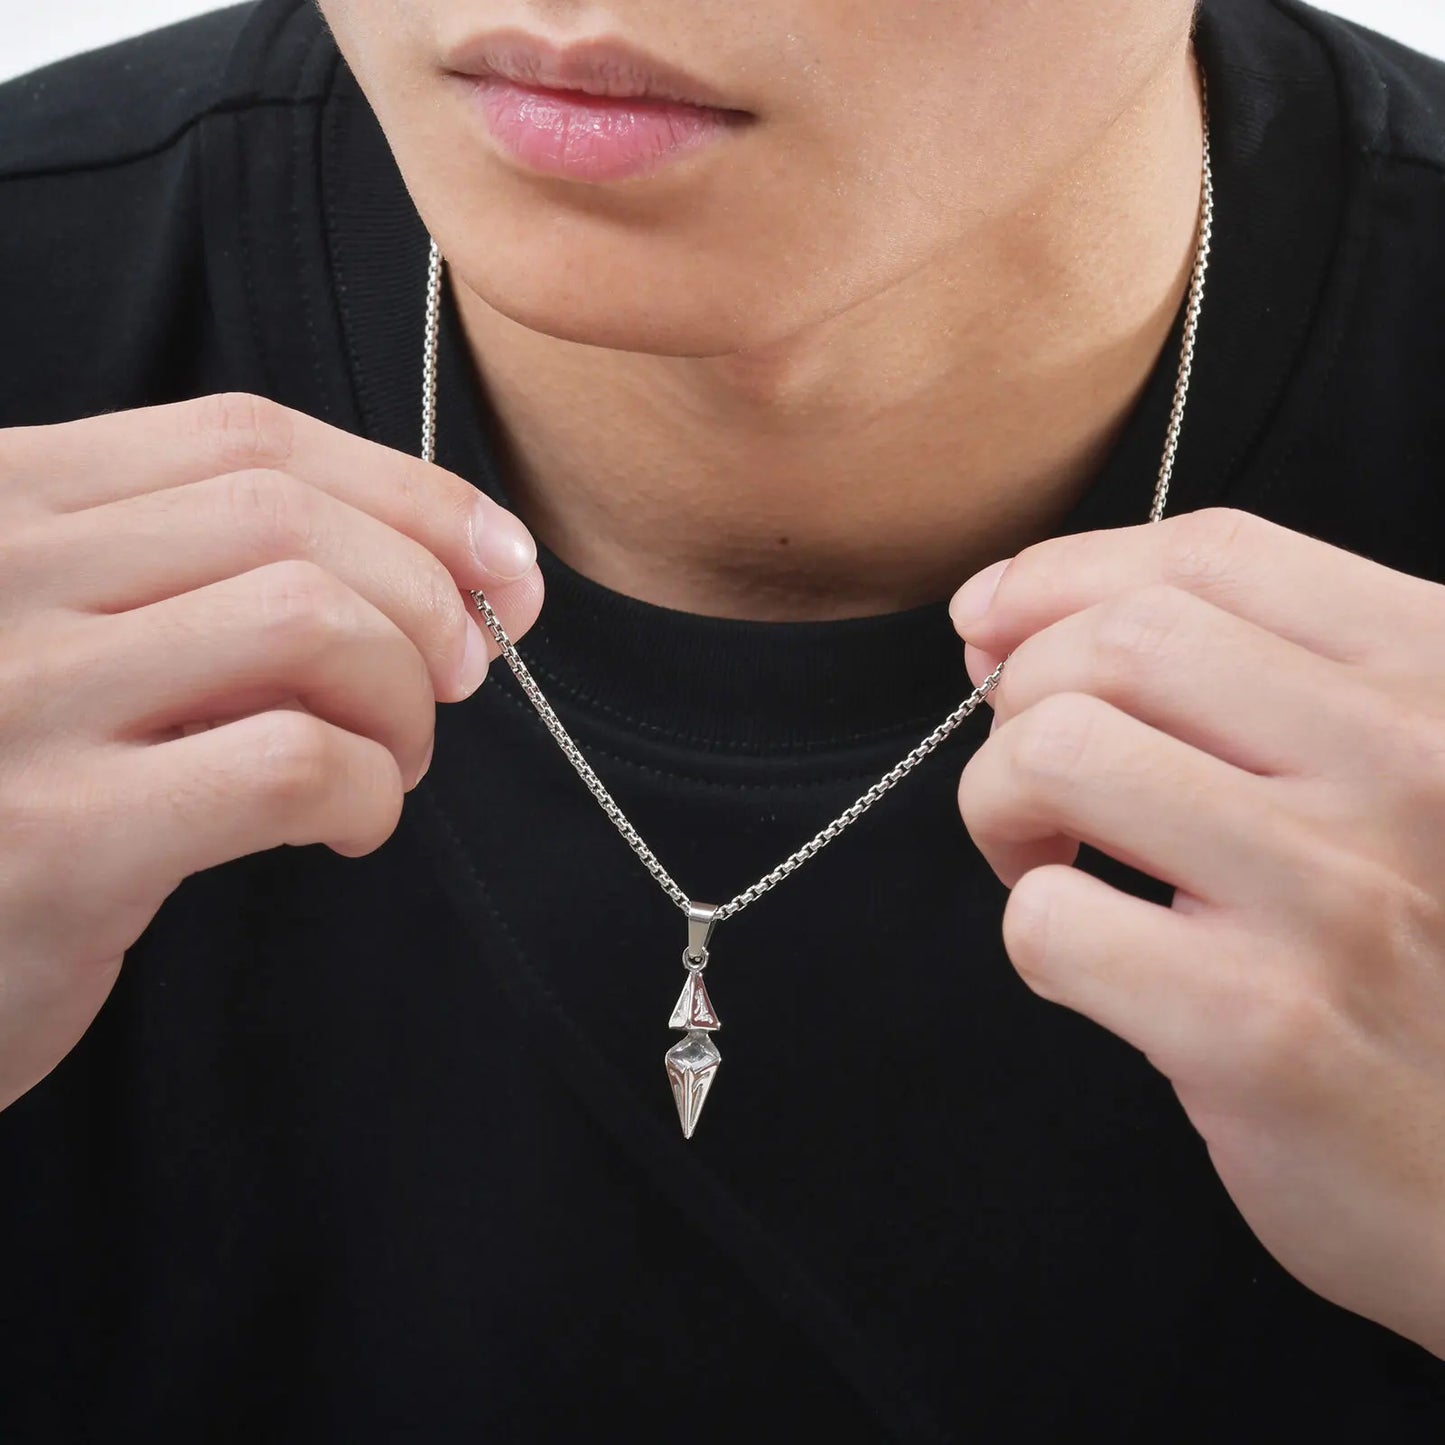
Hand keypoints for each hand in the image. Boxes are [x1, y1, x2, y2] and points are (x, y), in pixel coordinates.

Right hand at [0, 393, 541, 1110]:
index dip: (412, 494)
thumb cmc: (8, 783)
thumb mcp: (69, 640)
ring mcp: (23, 696)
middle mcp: (2, 569)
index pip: (250, 442)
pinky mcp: (61, 836)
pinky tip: (351, 824)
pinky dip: (369, 788)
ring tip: (393, 757)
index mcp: (11, 500)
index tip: (503, 559)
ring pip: (308, 621)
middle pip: (292, 519)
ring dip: (402, 693)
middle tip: (462, 674)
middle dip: (428, 595)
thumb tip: (432, 578)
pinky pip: (290, 762)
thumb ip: (198, 585)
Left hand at [948, 506, 1444, 1357]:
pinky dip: (1032, 927)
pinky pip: (1053, 917)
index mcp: (1441, 679)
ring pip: (1062, 751)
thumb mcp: (1398, 779)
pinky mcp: (1264, 1025)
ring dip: (1001, 800)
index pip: (1215, 553)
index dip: (1065, 574)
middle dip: (1021, 694)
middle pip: (1122, 641)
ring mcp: (1338, 894)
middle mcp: (1412, 764)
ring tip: (1042, 856)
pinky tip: (1092, 961)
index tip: (988, 620)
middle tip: (1034, 776)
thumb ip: (1241, 680)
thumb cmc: (1424, 962)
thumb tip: (1005, 615)